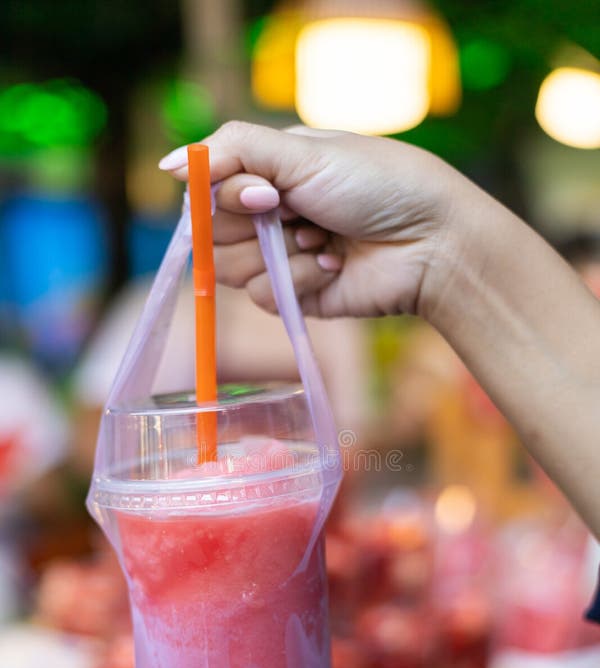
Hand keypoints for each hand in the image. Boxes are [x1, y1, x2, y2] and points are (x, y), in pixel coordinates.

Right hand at [159, 121, 474, 318]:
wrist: (430, 241)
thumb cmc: (377, 183)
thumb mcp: (304, 151)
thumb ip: (234, 150)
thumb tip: (168, 165)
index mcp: (269, 171)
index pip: (207, 188)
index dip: (225, 196)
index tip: (265, 194)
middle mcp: (268, 214)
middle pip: (211, 232)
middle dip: (254, 225)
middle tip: (296, 212)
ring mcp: (280, 257)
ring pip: (231, 268)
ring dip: (281, 254)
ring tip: (325, 240)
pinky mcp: (295, 296)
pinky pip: (263, 297)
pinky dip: (298, 280)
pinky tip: (333, 266)